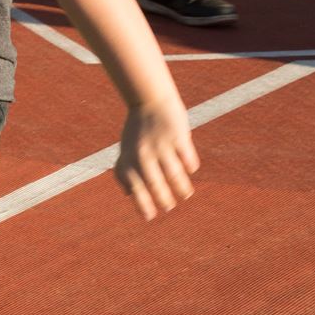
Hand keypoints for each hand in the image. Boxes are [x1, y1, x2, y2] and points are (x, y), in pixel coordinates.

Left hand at [113, 98, 198, 221]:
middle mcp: (143, 154)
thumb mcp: (125, 148)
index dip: (143, 205)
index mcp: (129, 157)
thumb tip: (129, 195)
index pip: (135, 188)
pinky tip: (190, 169)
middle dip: (164, 200)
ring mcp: (161, 145)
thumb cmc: (137, 128)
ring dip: (182, 188)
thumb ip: (124, 170)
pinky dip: (190, 167)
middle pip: (156, 185)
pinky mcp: (178, 136)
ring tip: (185, 194)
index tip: (151, 217)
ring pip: (175, 175)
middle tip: (170, 206)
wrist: (149, 97)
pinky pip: (188, 159)